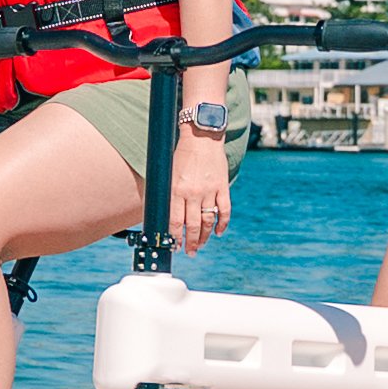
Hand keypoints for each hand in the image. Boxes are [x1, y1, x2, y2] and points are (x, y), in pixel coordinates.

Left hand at [170, 134, 232, 251]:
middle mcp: (193, 193)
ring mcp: (210, 191)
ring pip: (208, 221)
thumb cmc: (181, 154)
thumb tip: (162, 214)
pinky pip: (224, 211)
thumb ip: (168, 194)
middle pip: (192, 225)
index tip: (174, 247)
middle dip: (190, 242)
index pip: (175, 222)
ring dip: (204, 237)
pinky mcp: (222, 187)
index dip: (175, 238)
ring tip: (201, 245)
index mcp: (177, 190)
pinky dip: (223, 224)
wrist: (201, 136)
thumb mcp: (168, 174)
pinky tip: (219, 232)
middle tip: (189, 252)